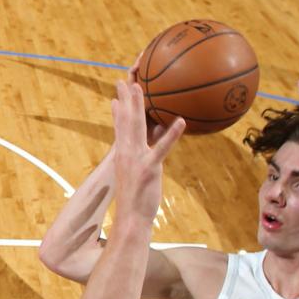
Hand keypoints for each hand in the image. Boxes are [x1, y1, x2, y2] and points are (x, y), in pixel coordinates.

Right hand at [111, 79, 183, 220]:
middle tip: (124, 81)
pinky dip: (172, 134)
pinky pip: (162, 148)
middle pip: (125, 122)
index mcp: (123, 155)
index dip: (119, 110)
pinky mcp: (149, 168)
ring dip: (138, 107)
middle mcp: (126, 153)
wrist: (131, 217)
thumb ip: (137, 159)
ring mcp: (137, 160)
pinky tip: (181, 122)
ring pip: (137, 128)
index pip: (119, 128)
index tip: (117, 94)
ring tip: (140, 88)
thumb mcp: (133, 176)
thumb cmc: (135, 198)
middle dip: (125, 100)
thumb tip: (142, 152)